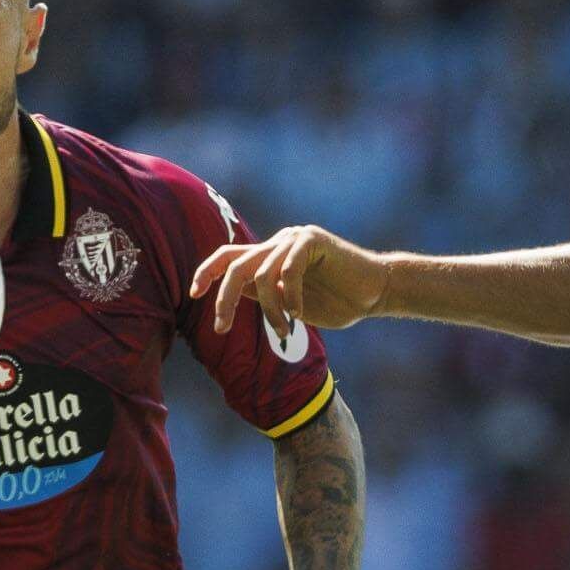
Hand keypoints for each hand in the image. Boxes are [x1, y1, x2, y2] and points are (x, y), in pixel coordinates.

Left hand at [190, 224, 389, 337]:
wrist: (375, 292)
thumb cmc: (336, 302)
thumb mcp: (288, 304)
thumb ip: (262, 295)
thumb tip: (229, 296)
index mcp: (270, 255)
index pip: (227, 256)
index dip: (206, 272)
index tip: (194, 294)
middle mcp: (278, 242)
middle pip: (235, 265)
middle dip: (222, 299)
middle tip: (220, 328)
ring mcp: (294, 238)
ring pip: (261, 275)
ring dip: (269, 310)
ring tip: (284, 331)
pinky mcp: (312, 240)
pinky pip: (288, 271)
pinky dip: (290, 298)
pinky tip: (299, 315)